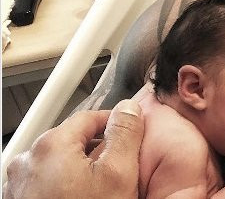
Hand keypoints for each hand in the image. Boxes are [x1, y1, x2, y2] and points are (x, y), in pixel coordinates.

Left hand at [4, 99, 143, 198]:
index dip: (116, 124)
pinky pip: (47, 184)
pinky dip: (65, 188)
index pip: (91, 117)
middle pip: (74, 141)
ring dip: (81, 171)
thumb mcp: (118, 175)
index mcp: (51, 144)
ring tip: (100, 192)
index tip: (131, 136)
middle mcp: (28, 161)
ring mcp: (19, 185)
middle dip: (98, 151)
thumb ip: (125, 135)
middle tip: (119, 171)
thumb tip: (129, 109)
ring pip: (61, 164)